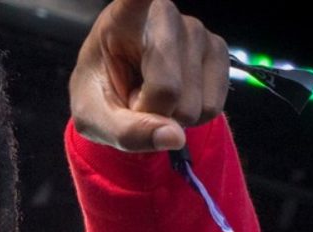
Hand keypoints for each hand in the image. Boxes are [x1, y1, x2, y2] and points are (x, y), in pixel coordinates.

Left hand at [68, 0, 229, 151]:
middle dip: (148, 112)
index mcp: (126, 15)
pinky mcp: (219, 52)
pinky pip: (212, 108)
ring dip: (168, 116)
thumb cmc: (99, 95)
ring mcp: (198, 31)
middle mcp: (166, 13)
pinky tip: (171, 97)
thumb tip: (175, 137)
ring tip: (148, 95)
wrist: (118, 96)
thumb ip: (126, 131)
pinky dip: (189, 117)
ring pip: (192, 105)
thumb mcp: (94, 119)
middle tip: (130, 98)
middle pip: (168, 90)